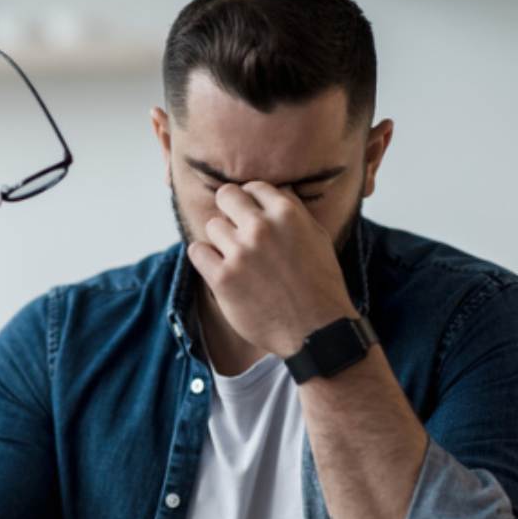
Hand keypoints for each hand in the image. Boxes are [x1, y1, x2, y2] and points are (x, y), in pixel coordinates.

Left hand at [187, 182, 355, 356]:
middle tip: (236, 230)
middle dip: (230, 210)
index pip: (254, 187)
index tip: (252, 216)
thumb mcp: (317, 238)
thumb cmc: (320, 286)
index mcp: (287, 214)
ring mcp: (240, 253)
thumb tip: (278, 189)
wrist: (316, 331)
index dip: (251, 201)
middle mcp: (261, 228)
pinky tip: (218, 268)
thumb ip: (295, 211)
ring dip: (220, 240)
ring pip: (212, 225)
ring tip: (236, 258)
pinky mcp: (223, 278)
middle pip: (226, 196)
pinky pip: (197, 251)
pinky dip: (204, 258)